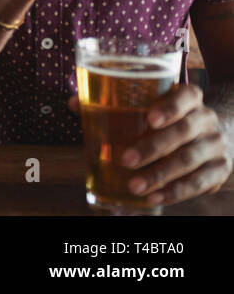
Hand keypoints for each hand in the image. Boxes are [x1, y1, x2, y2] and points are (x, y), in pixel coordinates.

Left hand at [68, 86, 232, 206]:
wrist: (213, 134)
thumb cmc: (167, 118)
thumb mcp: (150, 105)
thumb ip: (114, 103)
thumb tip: (75, 103)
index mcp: (190, 98)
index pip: (187, 96)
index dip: (170, 107)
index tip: (149, 119)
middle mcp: (207, 119)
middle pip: (184, 132)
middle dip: (153, 147)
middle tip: (126, 160)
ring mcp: (216, 146)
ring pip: (190, 160)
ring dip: (161, 175)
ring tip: (135, 186)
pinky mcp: (219, 170)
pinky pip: (199, 183)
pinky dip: (175, 192)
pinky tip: (154, 197)